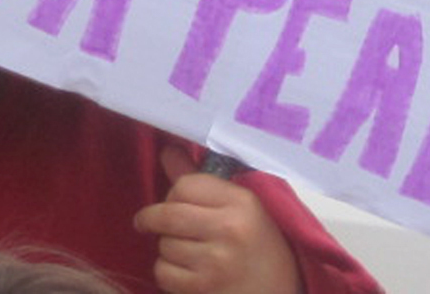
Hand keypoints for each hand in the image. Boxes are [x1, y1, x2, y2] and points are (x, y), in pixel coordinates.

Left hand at [134, 146, 301, 293]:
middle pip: (167, 214)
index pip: (185, 184)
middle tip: (149, 224)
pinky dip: (167, 273)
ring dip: (167, 249)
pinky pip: (163, 272)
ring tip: (187, 253)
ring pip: (164, 245)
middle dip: (152, 220)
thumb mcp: (240, 209)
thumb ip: (201, 182)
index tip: (173, 203)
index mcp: (242, 202)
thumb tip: (167, 150)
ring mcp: (217, 261)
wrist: (280, 293)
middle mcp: (230, 229)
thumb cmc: (257, 247)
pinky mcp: (205, 288)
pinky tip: (187, 274)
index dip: (173, 194)